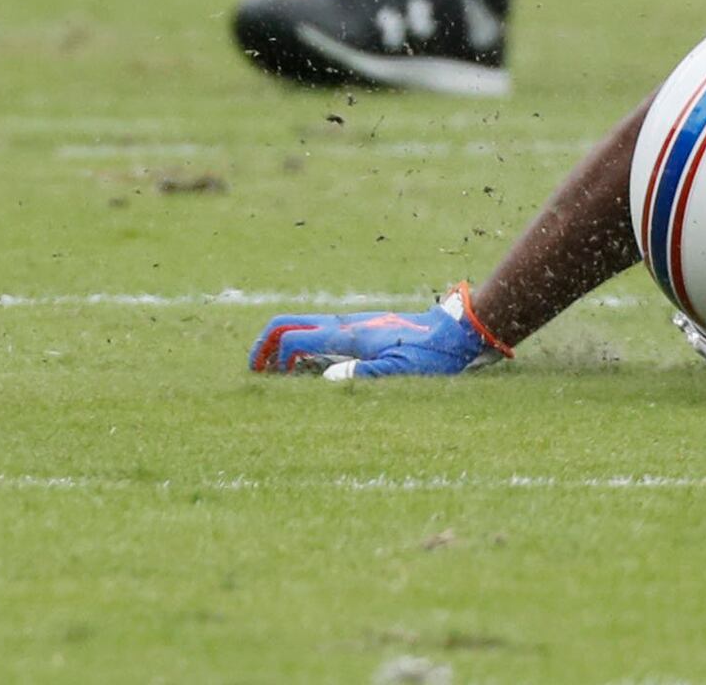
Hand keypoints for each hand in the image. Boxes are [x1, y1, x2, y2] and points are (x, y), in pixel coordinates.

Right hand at [250, 291, 506, 379]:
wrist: (454, 330)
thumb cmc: (430, 355)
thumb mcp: (400, 372)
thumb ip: (363, 374)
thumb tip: (325, 382)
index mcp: (348, 335)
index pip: (294, 339)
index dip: (273, 359)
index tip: (265, 382)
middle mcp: (343, 323)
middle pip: (287, 322)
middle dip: (262, 344)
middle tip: (251, 369)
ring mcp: (351, 322)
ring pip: (301, 324)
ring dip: (279, 343)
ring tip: (269, 371)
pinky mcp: (359, 327)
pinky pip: (317, 331)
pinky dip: (298, 344)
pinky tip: (303, 366)